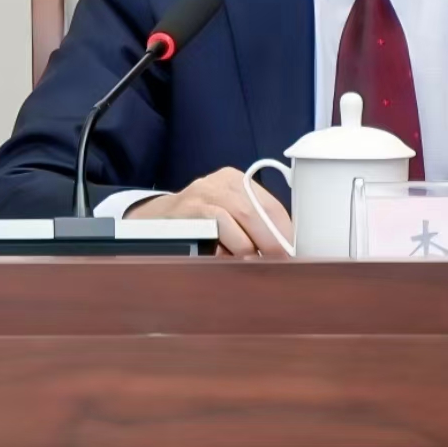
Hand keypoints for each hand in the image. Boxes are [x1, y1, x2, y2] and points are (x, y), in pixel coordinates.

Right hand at [123, 167, 292, 257]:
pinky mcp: (189, 210)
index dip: (286, 230)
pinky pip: (218, 228)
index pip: (271, 204)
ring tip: (256, 265)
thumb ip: (250, 226)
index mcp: (236, 180)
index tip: (296, 251)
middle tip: (283, 263)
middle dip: (274, 241)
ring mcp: (203, 193)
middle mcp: (221, 181)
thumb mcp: (225, 214)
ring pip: (241, 219)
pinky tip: (231, 260)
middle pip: (258, 211)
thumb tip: (283, 250)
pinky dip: (229, 247)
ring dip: (252, 249)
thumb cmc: (196, 223)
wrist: (150, 221)